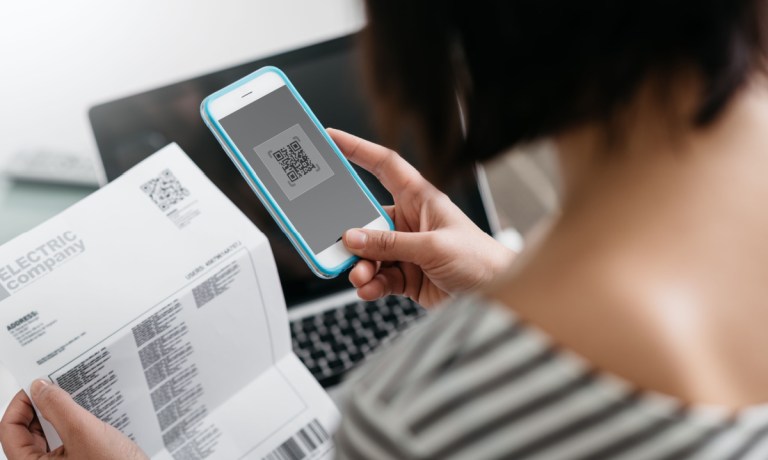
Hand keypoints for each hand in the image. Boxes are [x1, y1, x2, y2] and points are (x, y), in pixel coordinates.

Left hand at [0, 380, 146, 459]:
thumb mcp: (84, 433)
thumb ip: (58, 408)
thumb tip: (38, 387)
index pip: (9, 430)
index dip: (20, 403)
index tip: (37, 385)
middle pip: (26, 432)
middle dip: (40, 406)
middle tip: (57, 386)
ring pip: (48, 435)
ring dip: (58, 413)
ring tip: (74, 396)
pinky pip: (66, 439)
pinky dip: (73, 423)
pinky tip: (88, 411)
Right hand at [328, 129, 514, 306]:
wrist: (495, 295)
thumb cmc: (480, 259)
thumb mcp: (434, 247)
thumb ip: (391, 244)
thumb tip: (354, 238)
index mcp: (420, 199)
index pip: (384, 166)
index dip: (358, 149)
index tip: (331, 138)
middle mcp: (410, 221)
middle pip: (367, 219)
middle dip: (352, 234)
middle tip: (338, 245)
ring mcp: (406, 249)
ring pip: (369, 253)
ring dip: (361, 266)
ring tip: (361, 277)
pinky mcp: (406, 275)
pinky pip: (378, 277)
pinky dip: (370, 284)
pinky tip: (369, 289)